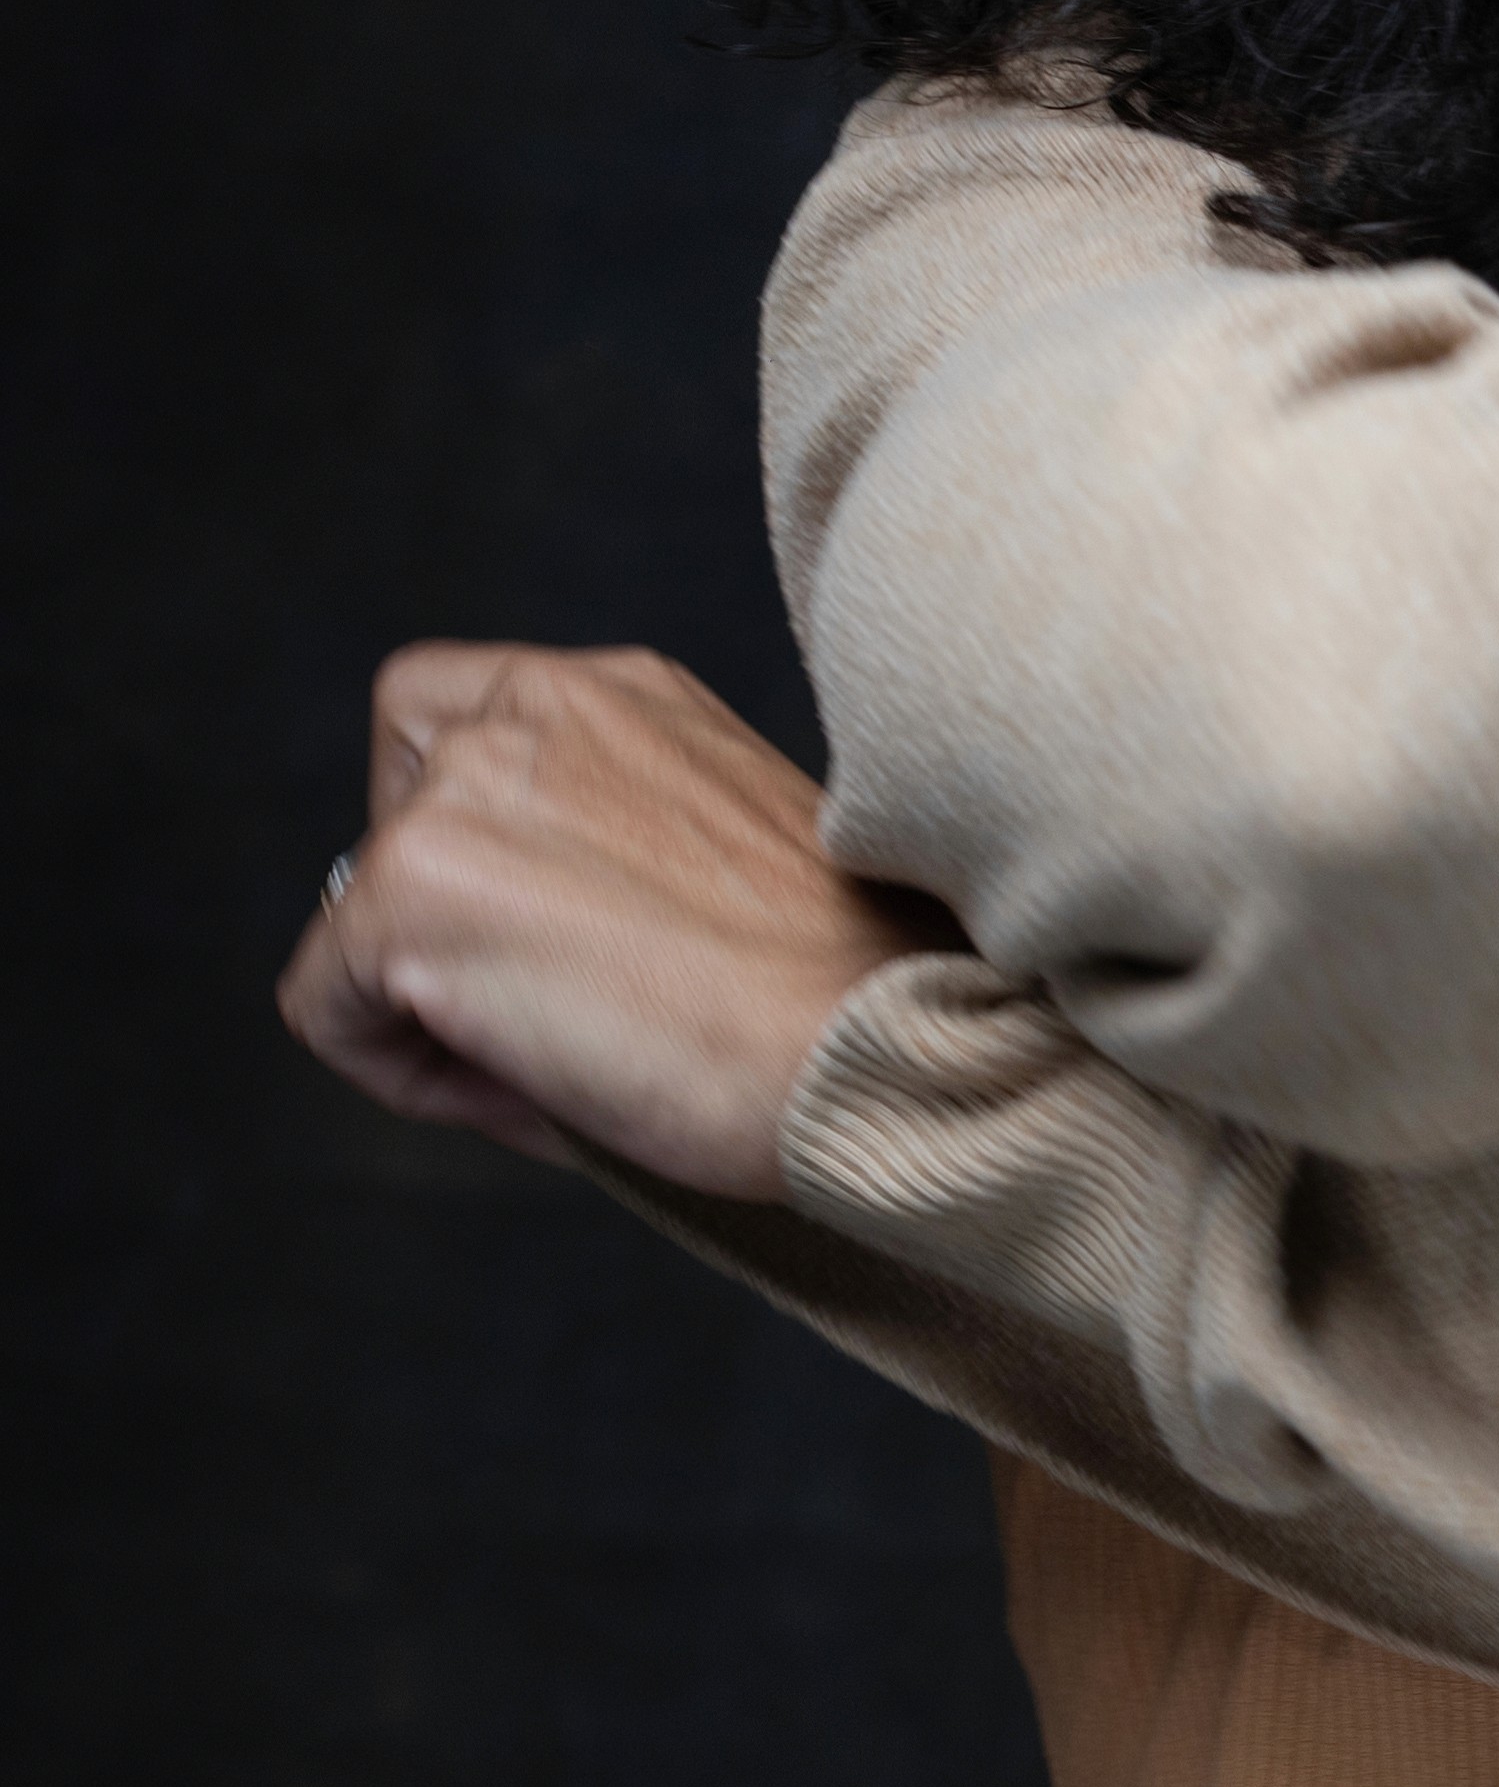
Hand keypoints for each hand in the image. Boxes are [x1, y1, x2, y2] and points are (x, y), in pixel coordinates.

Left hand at [277, 641, 942, 1197]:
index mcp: (616, 694)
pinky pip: (326, 1007)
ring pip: (353, 916)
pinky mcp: (410, 892)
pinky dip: (406, 1075)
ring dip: (432, 1004)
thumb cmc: (846, 991)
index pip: (451, 725)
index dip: (479, 843)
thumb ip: (614, 840)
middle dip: (449, 922)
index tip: (573, 938)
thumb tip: (520, 937)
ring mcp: (460, 795)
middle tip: (565, 1007)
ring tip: (567, 1059)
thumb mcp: (721, 856)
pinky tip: (538, 1092)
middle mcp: (530, 709)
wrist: (885, 1041)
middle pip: (389, 810)